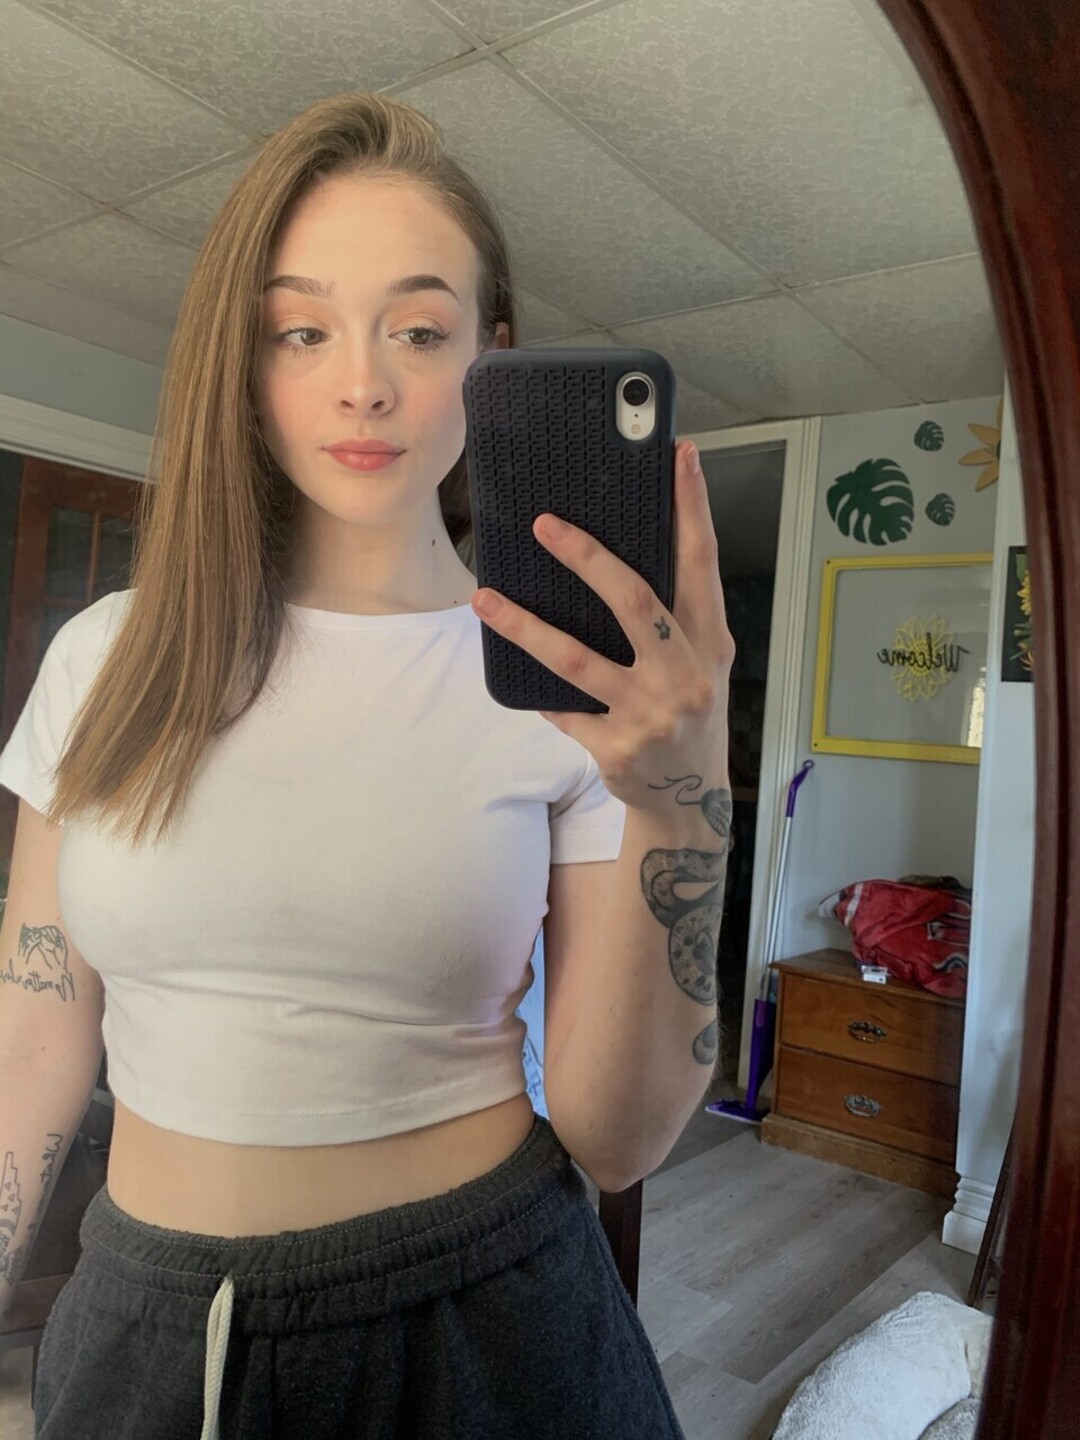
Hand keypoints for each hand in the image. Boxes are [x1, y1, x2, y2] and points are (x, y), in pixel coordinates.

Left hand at [470, 439, 734, 817]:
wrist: (688, 799)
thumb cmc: (689, 713)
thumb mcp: (702, 663)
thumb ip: (676, 615)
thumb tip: (617, 551)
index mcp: (711, 643)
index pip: (702, 563)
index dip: (692, 508)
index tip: (680, 455)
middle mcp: (685, 676)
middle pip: (635, 602)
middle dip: (587, 559)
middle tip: (544, 525)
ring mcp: (650, 715)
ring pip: (577, 658)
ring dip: (524, 625)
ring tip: (485, 598)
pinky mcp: (615, 749)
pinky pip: (562, 709)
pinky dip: (540, 692)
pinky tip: (515, 673)